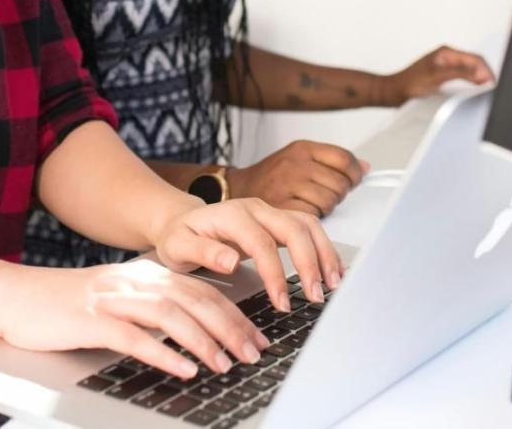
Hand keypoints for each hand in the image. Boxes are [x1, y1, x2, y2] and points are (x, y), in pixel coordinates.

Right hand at [0, 259, 269, 379]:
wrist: (17, 297)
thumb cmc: (69, 305)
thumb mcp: (119, 298)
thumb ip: (154, 306)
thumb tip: (195, 328)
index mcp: (146, 275)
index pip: (202, 291)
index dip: (234, 313)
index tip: (258, 336)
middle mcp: (135, 282)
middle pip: (195, 300)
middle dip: (230, 327)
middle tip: (253, 353)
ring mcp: (113, 299)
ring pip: (171, 315)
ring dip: (203, 341)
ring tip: (225, 364)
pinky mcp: (92, 321)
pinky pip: (135, 337)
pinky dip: (163, 352)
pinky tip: (183, 368)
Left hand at [154, 197, 345, 317]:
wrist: (181, 221)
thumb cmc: (180, 236)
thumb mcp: (178, 246)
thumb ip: (203, 252)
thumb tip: (231, 262)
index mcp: (232, 215)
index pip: (262, 243)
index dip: (275, 273)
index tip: (281, 302)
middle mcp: (256, 209)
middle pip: (294, 228)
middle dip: (309, 262)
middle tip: (315, 295)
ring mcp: (270, 213)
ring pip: (308, 225)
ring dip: (324, 253)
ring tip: (333, 284)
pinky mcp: (278, 222)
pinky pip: (308, 229)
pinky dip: (324, 248)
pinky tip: (331, 270)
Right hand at [227, 140, 368, 216]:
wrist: (236, 189)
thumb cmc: (270, 177)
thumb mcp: (298, 158)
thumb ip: (331, 161)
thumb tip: (363, 167)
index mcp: (302, 149)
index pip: (343, 158)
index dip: (354, 172)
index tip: (355, 180)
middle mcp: (295, 164)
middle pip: (339, 183)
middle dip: (339, 194)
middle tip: (327, 196)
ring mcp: (287, 185)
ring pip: (329, 202)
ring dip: (327, 208)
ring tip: (313, 205)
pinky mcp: (280, 206)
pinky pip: (312, 216)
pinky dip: (312, 220)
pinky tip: (303, 214)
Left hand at [381, 45, 493, 103]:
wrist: (393, 92)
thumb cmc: (408, 84)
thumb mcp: (436, 77)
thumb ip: (459, 73)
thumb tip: (479, 72)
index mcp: (446, 52)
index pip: (475, 58)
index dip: (486, 71)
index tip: (492, 84)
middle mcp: (447, 56)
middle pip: (474, 63)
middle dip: (485, 74)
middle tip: (491, 89)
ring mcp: (446, 65)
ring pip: (470, 70)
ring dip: (479, 78)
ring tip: (485, 90)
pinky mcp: (444, 74)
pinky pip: (463, 76)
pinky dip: (471, 82)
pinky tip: (473, 90)